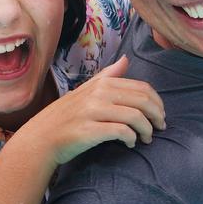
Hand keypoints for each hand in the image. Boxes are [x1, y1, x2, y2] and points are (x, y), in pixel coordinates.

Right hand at [20, 56, 165, 165]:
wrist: (42, 137)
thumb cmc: (67, 114)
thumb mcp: (87, 89)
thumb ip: (108, 75)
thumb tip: (126, 59)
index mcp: (102, 83)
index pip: (141, 88)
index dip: (157, 102)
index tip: (160, 114)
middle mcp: (98, 94)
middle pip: (142, 101)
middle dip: (157, 115)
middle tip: (160, 127)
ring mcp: (93, 111)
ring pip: (135, 117)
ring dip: (147, 130)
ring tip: (147, 138)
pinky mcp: (90, 130)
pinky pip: (121, 132)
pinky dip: (131, 138)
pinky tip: (130, 144)